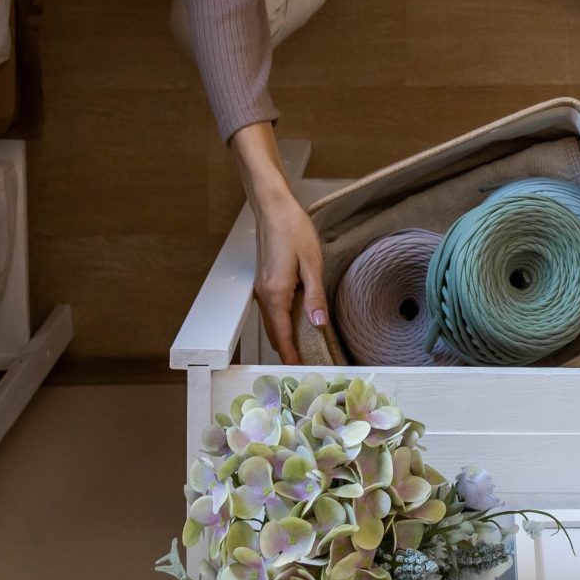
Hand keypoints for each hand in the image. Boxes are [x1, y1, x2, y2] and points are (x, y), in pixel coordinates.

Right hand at [252, 189, 328, 363]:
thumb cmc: (293, 230)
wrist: (273, 208)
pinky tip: (296, 323)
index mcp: (275, 293)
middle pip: (274, 333)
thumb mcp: (311, 263)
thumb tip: (318, 322)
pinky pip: (271, 310)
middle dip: (287, 351)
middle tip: (306, 365)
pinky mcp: (264, 281)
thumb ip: (315, 296)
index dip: (291, 355)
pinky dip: (281, 322)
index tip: (300, 371)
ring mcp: (261, 288)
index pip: (282, 335)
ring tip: (303, 349)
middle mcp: (264, 295)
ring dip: (284, 337)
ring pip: (271, 322)